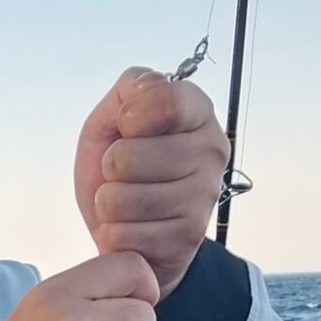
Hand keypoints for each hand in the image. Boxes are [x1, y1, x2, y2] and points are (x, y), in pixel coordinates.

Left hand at [74, 69, 227, 297]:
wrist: (128, 223)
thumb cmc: (122, 168)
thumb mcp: (112, 119)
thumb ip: (128, 91)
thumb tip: (150, 83)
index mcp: (199, 113)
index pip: (168, 101)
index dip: (130, 116)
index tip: (126, 127)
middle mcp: (212, 152)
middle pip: (129, 157)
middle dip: (110, 167)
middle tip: (122, 173)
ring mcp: (204, 197)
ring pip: (121, 199)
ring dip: (108, 203)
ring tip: (125, 199)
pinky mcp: (188, 237)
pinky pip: (122, 234)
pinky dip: (114, 232)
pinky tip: (132, 226)